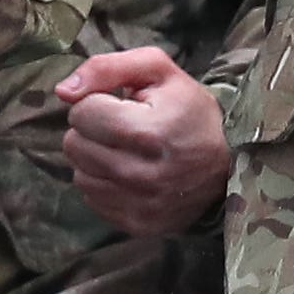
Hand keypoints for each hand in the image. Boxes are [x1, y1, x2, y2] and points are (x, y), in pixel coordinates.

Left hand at [55, 44, 230, 235]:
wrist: (230, 162)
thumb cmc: (189, 110)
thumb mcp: (158, 72)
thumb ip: (106, 69)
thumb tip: (63, 91)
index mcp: (148, 132)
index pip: (81, 113)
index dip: (97, 103)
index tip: (123, 107)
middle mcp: (141, 174)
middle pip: (73, 145)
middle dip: (92, 130)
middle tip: (122, 129)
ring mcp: (140, 204)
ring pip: (79, 175)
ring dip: (94, 158)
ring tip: (125, 150)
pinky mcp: (137, 224)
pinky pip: (92, 200)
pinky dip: (104, 184)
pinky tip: (129, 174)